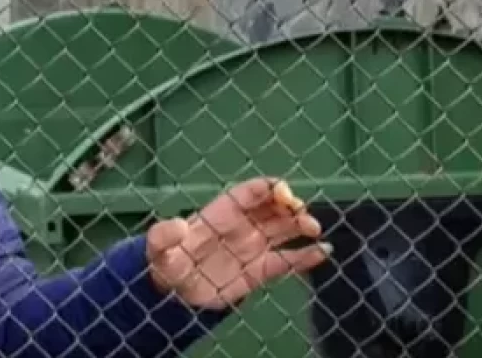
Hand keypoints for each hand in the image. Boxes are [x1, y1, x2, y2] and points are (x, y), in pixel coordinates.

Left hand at [146, 177, 330, 309]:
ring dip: (301, 227)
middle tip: (303, 215)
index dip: (268, 188)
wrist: (172, 292)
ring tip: (314, 230)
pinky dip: (305, 257)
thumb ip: (164, 235)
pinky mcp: (259, 271)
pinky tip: (323, 253)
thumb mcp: (158, 247)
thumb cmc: (165, 262)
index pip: (249, 193)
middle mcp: (242, 226)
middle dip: (291, 207)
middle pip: (273, 208)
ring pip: (284, 231)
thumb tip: (178, 225)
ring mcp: (252, 248)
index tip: (285, 192)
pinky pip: (287, 261)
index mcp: (221, 214)